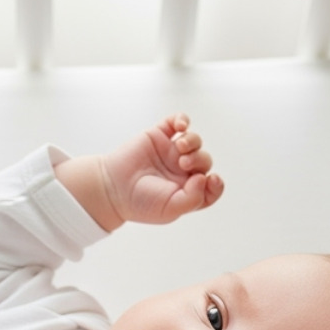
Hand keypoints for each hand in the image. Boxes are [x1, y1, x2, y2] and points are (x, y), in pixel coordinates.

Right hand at [100, 114, 223, 227]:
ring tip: (180, 147)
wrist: (113, 188)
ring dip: (192, 141)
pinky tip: (180, 126)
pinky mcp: (159, 136)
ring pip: (194, 140)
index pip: (211, 187)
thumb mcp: (170, 209)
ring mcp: (170, 152)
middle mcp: (181, 172)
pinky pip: (177, 122)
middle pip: (204, 160)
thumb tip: (204, 177)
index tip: (211, 179)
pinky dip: (182, 120)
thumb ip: (193, 198)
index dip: (216, 184)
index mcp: (187, 191)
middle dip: (199, 159)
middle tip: (184, 163)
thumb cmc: (140, 202)